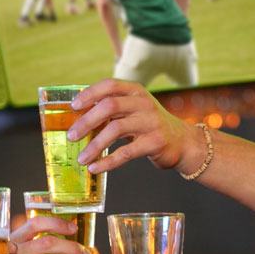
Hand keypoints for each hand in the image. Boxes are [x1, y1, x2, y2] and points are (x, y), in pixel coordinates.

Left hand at [66, 79, 201, 175]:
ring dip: (94, 145)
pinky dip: (108, 161)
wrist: (183, 142)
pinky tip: (95, 167)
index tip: (73, 107)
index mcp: (135, 91)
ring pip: (115, 129)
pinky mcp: (155, 142)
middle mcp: (144, 103)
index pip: (109, 85)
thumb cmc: (149, 126)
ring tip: (81, 159)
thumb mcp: (133, 111)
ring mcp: (151, 122)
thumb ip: (111, 111)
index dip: (89, 94)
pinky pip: (126, 152)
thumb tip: (78, 119)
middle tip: (71, 137)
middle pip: (109, 106)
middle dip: (86, 122)